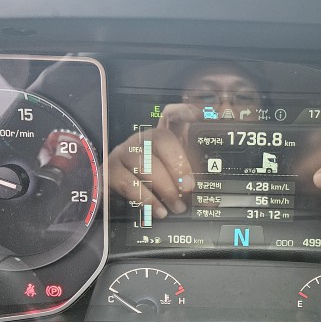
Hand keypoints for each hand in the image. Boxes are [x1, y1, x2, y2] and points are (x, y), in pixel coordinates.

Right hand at [108, 103, 200, 217]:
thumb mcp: (173, 178)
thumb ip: (190, 181)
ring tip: (177, 206)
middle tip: (189, 188)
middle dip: (178, 166)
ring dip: (165, 188)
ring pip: (146, 163)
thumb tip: (210, 200)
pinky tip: (158, 210)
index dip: (185, 111)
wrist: (116, 195)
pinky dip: (146, 199)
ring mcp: (124, 152)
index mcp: (160, 137)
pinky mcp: (110, 170)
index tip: (199, 114)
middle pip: (161, 140)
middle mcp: (141, 139)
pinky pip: (129, 183)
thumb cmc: (152, 185)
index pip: (171, 115)